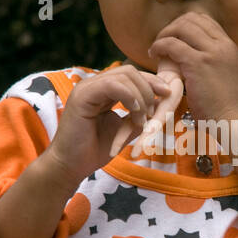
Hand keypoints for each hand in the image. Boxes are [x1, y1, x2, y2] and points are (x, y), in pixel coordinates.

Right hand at [47, 65, 170, 183]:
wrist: (70, 166)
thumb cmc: (93, 151)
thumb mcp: (124, 130)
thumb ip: (138, 116)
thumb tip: (159, 105)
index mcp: (102, 91)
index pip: (131, 75)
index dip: (151, 82)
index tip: (168, 95)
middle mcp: (94, 85)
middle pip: (129, 71)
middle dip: (150, 86)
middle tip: (155, 111)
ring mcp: (86, 88)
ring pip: (123, 76)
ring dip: (141, 97)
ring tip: (142, 119)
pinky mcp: (82, 96)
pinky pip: (112, 85)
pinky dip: (129, 96)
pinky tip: (135, 112)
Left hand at [148, 12, 237, 125]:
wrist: (236, 122)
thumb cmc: (227, 108)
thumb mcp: (225, 76)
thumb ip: (214, 64)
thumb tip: (194, 61)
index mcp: (229, 46)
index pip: (204, 20)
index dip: (184, 25)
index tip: (173, 39)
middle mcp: (222, 45)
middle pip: (191, 19)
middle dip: (172, 27)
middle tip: (161, 43)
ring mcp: (211, 53)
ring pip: (181, 27)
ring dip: (164, 35)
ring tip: (156, 50)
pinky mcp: (198, 64)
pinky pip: (172, 45)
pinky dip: (159, 46)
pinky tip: (154, 56)